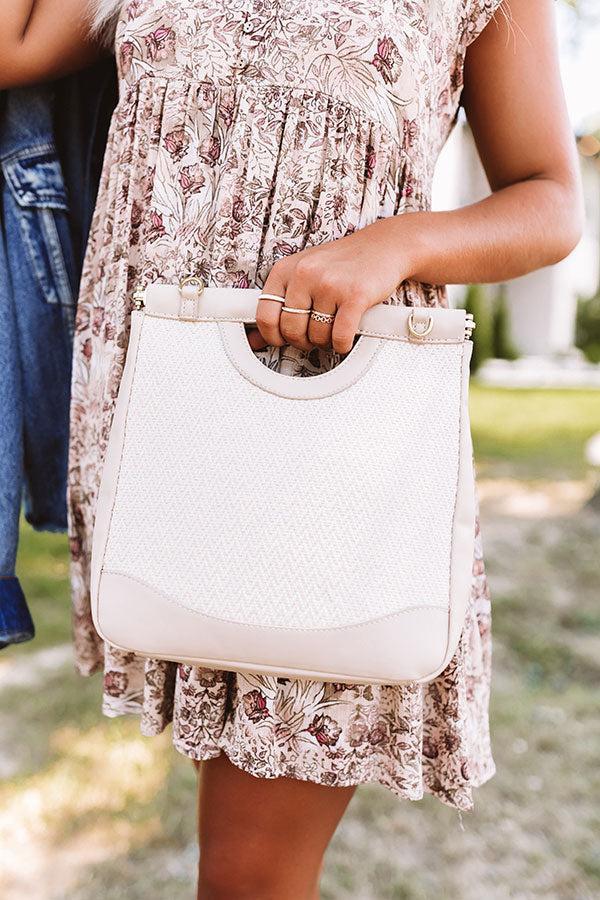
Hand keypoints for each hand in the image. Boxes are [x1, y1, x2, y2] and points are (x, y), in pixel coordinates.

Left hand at [247, 218, 417, 354]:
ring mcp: (330, 284)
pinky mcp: (355, 295)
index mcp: (286, 269)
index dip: (273, 335)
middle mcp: (305, 274)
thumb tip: (254, 339)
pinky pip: (339, 337)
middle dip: (303, 341)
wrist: (383, 246)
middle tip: (314, 336)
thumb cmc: (342, 263)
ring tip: (332, 329)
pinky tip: (345, 338)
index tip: (283, 339)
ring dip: (325, 341)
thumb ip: (279, 304)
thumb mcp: (304, 275)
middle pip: (291, 330)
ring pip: (316, 335)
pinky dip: (341, 345)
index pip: (265, 315)